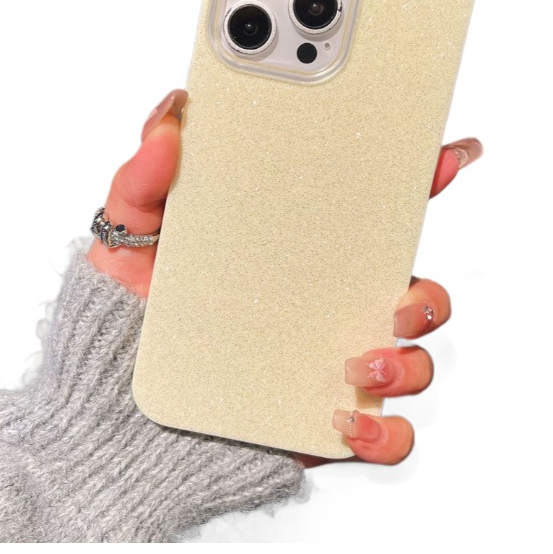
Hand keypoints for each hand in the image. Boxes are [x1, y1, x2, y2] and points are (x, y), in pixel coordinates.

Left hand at [87, 89, 482, 467]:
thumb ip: (144, 177)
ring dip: (408, 358)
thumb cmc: (127, 316)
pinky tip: (342, 419)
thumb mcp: (128, 237)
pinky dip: (383, 431)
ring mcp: (325, 363)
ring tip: (358, 360)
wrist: (110, 405)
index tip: (442, 158)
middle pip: (405, 287)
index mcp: (289, 251)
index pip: (364, 212)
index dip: (414, 182)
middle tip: (397, 293)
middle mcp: (319, 304)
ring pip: (410, 357)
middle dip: (424, 288)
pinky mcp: (320, 422)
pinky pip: (383, 434)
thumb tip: (171, 119)